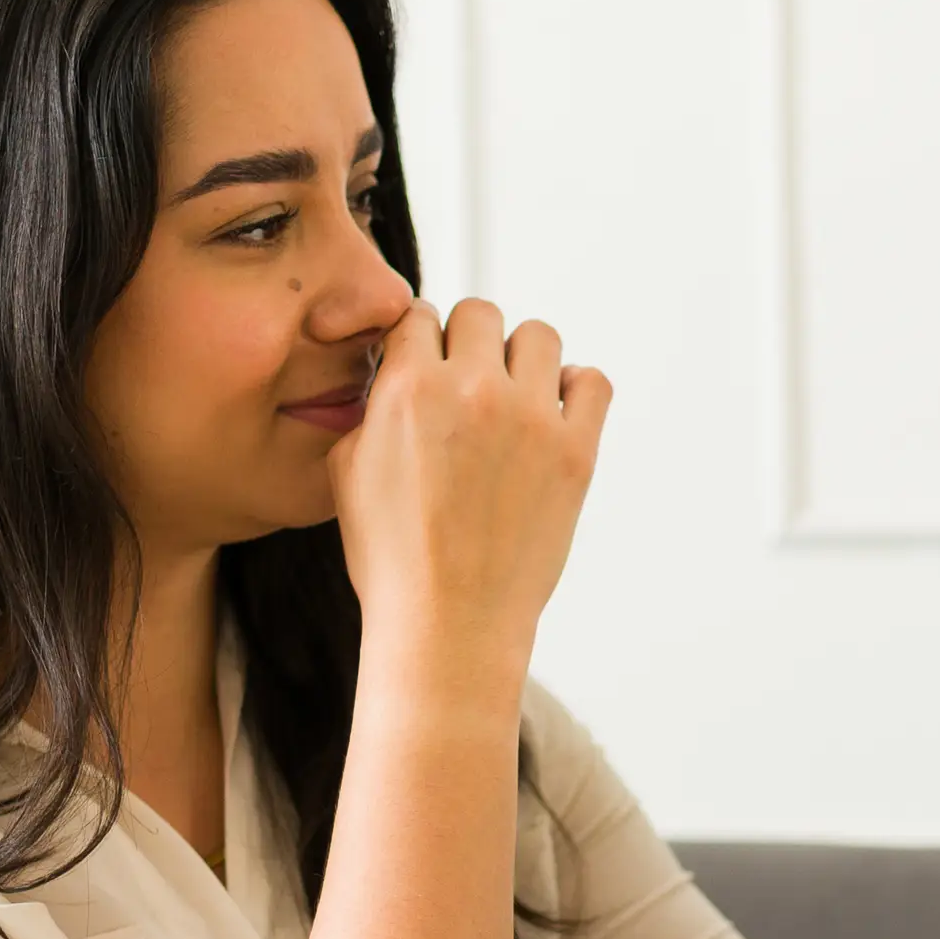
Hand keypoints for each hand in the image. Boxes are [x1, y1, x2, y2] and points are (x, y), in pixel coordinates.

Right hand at [329, 295, 612, 674]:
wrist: (448, 625)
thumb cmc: (392, 561)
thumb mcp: (347, 472)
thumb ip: (370, 410)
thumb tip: (392, 379)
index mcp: (407, 389)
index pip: (417, 315)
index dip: (419, 342)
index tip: (426, 368)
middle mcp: (471, 391)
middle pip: (479, 313)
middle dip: (468, 343)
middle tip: (467, 387)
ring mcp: (530, 419)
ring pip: (538, 335)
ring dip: (522, 359)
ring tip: (512, 399)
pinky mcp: (575, 452)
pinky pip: (592, 382)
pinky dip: (576, 389)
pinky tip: (555, 416)